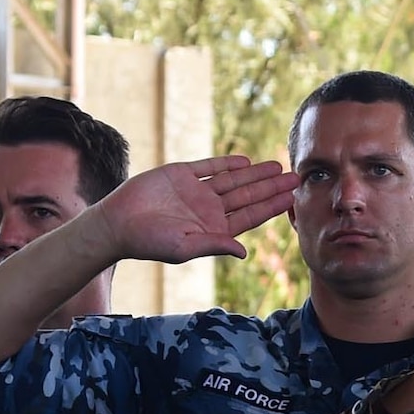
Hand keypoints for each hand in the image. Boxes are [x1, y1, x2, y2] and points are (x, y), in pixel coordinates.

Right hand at [91, 157, 298, 263]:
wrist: (117, 223)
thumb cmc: (149, 242)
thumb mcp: (184, 247)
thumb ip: (215, 245)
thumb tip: (244, 252)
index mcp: (212, 229)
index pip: (249, 217)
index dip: (271, 206)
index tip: (291, 197)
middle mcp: (208, 210)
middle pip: (247, 197)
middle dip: (271, 187)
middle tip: (296, 177)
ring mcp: (195, 192)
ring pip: (232, 181)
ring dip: (254, 174)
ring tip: (277, 166)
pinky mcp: (180, 175)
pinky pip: (208, 167)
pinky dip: (226, 163)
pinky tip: (244, 161)